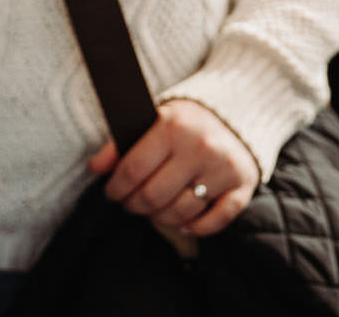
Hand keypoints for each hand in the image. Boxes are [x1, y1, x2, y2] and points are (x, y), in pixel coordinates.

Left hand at [87, 99, 259, 236]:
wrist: (236, 111)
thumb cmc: (186, 120)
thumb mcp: (153, 119)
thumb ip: (122, 142)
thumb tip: (95, 168)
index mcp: (173, 126)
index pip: (133, 170)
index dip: (116, 188)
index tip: (110, 193)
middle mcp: (200, 147)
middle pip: (154, 196)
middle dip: (134, 205)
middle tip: (129, 203)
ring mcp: (223, 168)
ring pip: (181, 212)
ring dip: (160, 218)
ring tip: (152, 210)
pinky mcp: (242, 185)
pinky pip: (216, 221)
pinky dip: (196, 228)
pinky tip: (184, 224)